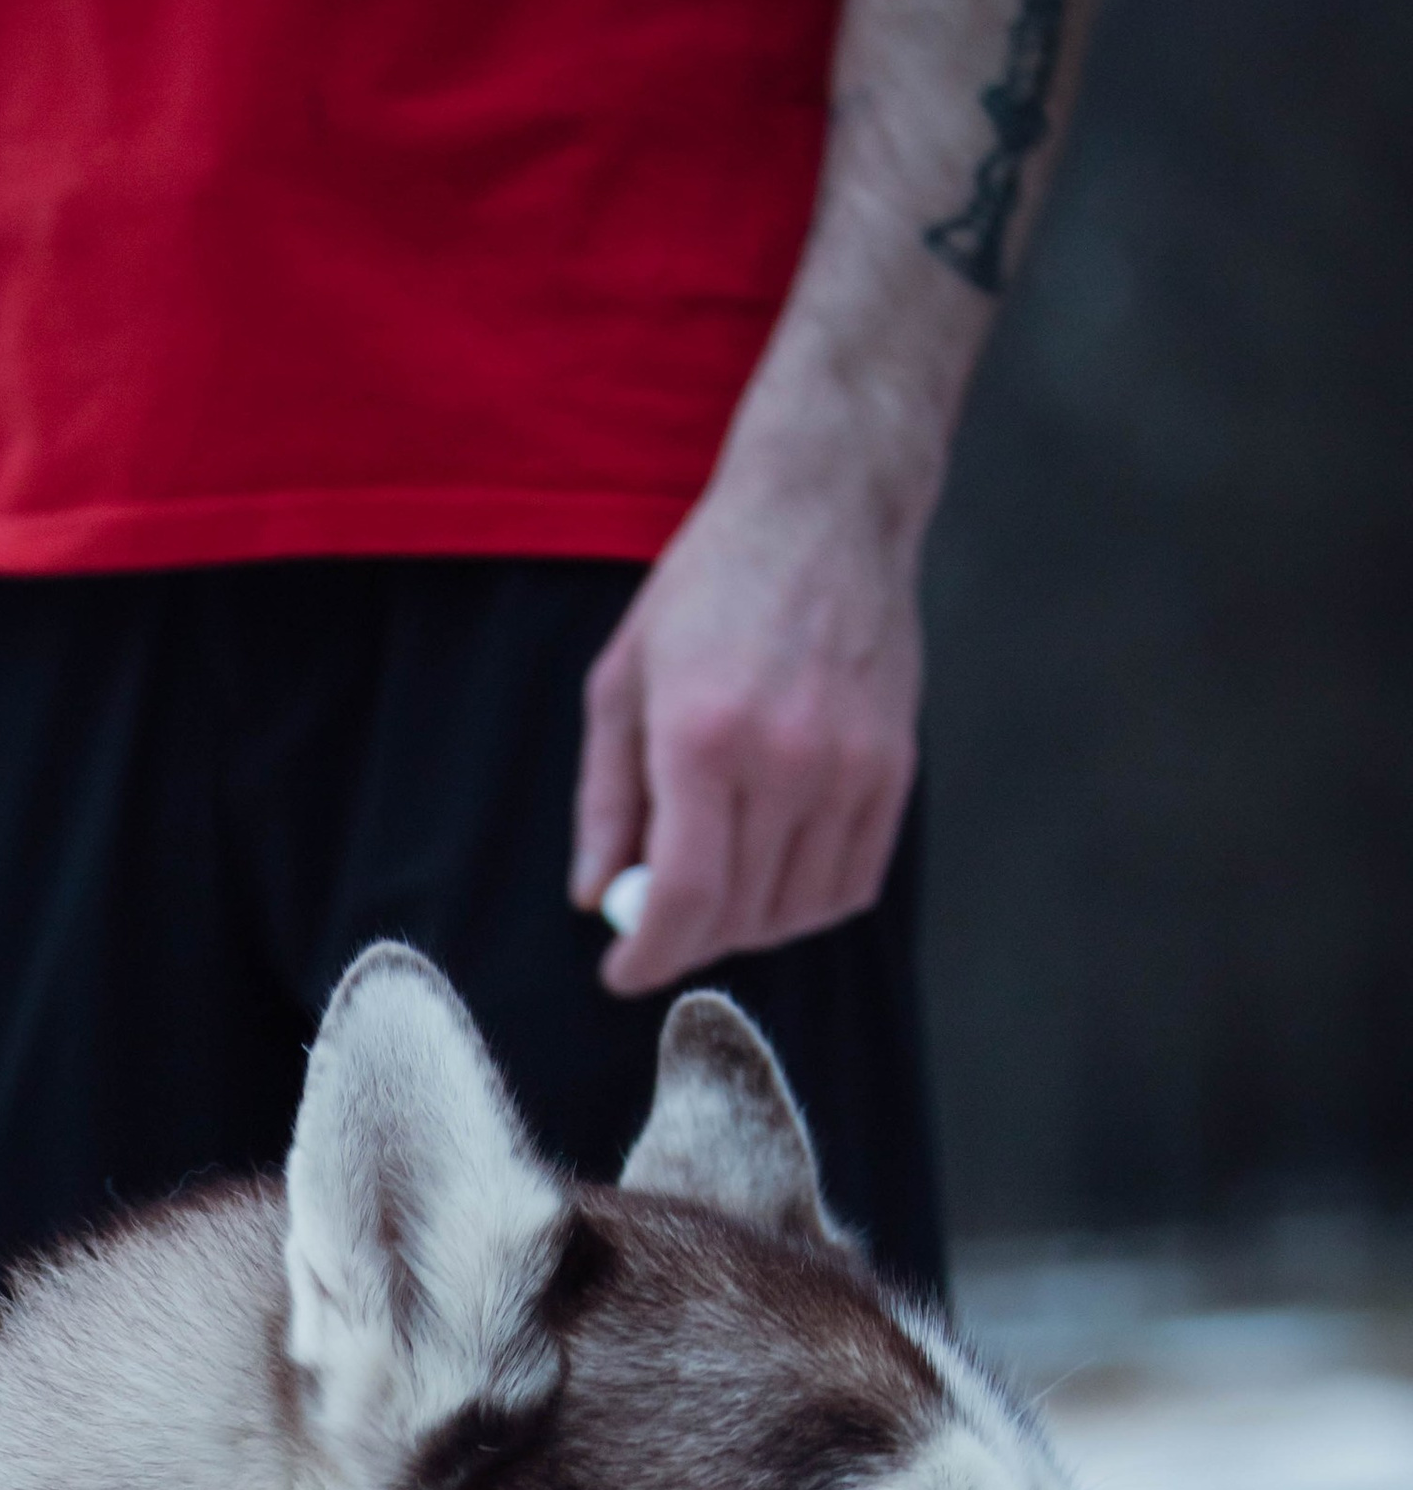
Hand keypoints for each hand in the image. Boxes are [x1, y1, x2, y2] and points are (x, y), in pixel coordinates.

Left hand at [570, 442, 924, 997]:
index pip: (682, 896)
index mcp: (702, 738)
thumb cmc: (707, 591)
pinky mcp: (894, 768)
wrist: (823, 513)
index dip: (647, 956)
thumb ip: (604, 798)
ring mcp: (850, 767)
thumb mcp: (622, 682)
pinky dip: (806, 905)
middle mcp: (785, 759)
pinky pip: (852, 883)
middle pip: (737, 915)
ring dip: (745, 928)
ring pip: (796, 911)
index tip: (622, 975)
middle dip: (687, 942)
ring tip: (714, 893)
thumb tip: (594, 897)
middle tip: (658, 923)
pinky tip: (772, 879)